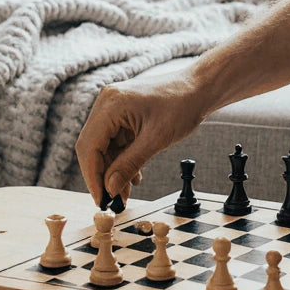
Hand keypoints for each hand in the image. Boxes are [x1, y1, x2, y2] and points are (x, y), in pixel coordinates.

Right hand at [75, 72, 208, 206]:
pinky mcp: (122, 113)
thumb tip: (110, 189)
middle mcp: (106, 103)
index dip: (92, 177)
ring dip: (113, 171)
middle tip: (112, 201)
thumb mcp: (156, 140)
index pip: (89, 146)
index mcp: (111, 105)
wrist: (199, 87)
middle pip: (92, 147)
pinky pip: (115, 141)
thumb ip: (129, 164)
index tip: (101, 199)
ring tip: (124, 194)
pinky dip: (121, 160)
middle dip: (102, 176)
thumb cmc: (183, 104)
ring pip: (104, 147)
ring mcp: (113, 107)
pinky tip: (133, 177)